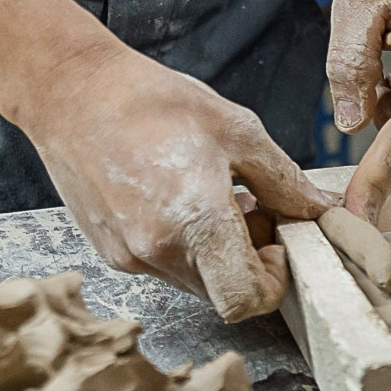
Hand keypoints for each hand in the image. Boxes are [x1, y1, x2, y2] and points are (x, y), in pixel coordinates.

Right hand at [17, 43, 332, 323]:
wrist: (70, 91)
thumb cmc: (152, 101)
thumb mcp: (237, 130)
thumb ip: (285, 181)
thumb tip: (321, 210)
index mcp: (194, 222)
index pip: (246, 299)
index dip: (275, 281)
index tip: (278, 242)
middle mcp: (157, 251)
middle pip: (225, 292)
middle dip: (251, 260)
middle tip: (252, 207)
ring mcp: (129, 257)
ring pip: (197, 281)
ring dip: (218, 253)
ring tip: (215, 196)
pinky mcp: (110, 253)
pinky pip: (166, 266)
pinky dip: (186, 245)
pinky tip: (182, 199)